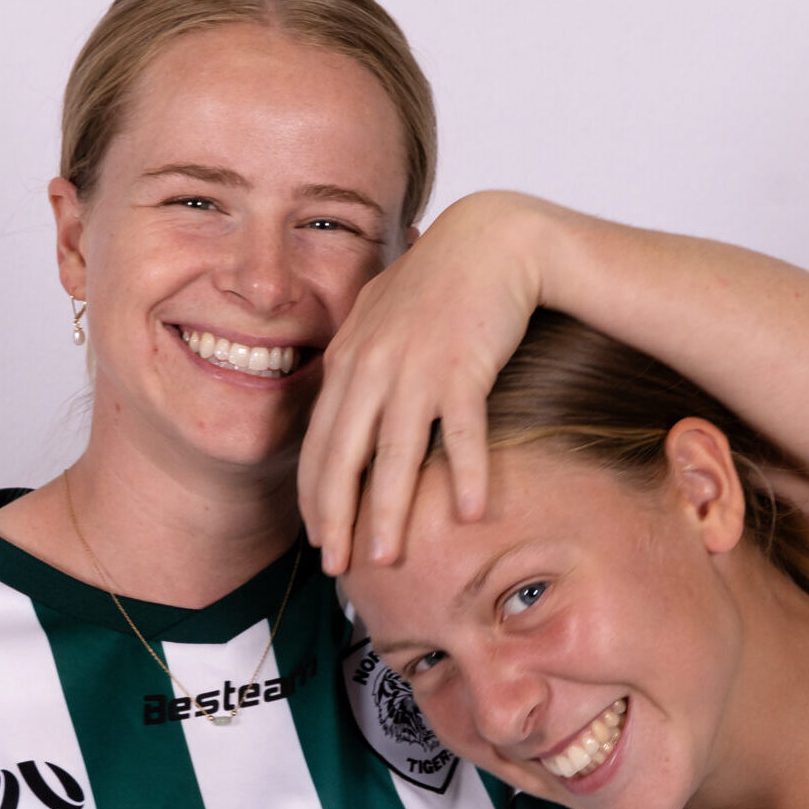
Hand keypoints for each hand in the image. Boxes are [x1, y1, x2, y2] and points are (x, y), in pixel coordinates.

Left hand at [298, 191, 552, 574]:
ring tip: (386, 559)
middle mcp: (372, 368)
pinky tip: (469, 514)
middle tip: (339, 569)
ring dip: (388, 513)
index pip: (320, 444)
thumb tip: (346, 409)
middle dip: (338, 519)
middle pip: (345, 458)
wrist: (492, 239)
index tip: (321, 540)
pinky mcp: (463, 366)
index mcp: (348, 361)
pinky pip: (463, 432)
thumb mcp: (381, 318)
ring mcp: (416, 369)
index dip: (316, 498)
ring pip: (394, 456)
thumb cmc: (441, 283)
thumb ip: (359, 364)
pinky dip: (467, 474)